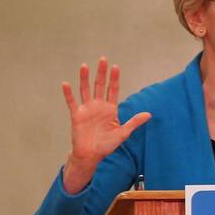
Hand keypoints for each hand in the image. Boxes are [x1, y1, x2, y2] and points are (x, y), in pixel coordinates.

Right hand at [61, 57, 150, 193]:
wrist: (91, 155)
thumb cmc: (107, 145)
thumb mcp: (123, 133)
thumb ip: (134, 122)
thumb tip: (149, 114)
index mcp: (110, 109)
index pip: (113, 90)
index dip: (114, 79)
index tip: (115, 67)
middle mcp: (98, 106)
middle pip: (100, 85)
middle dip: (101, 73)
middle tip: (103, 59)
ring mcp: (87, 109)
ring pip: (85, 90)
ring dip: (84, 78)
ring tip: (85, 66)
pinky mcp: (77, 115)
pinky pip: (72, 102)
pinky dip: (68, 93)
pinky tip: (65, 84)